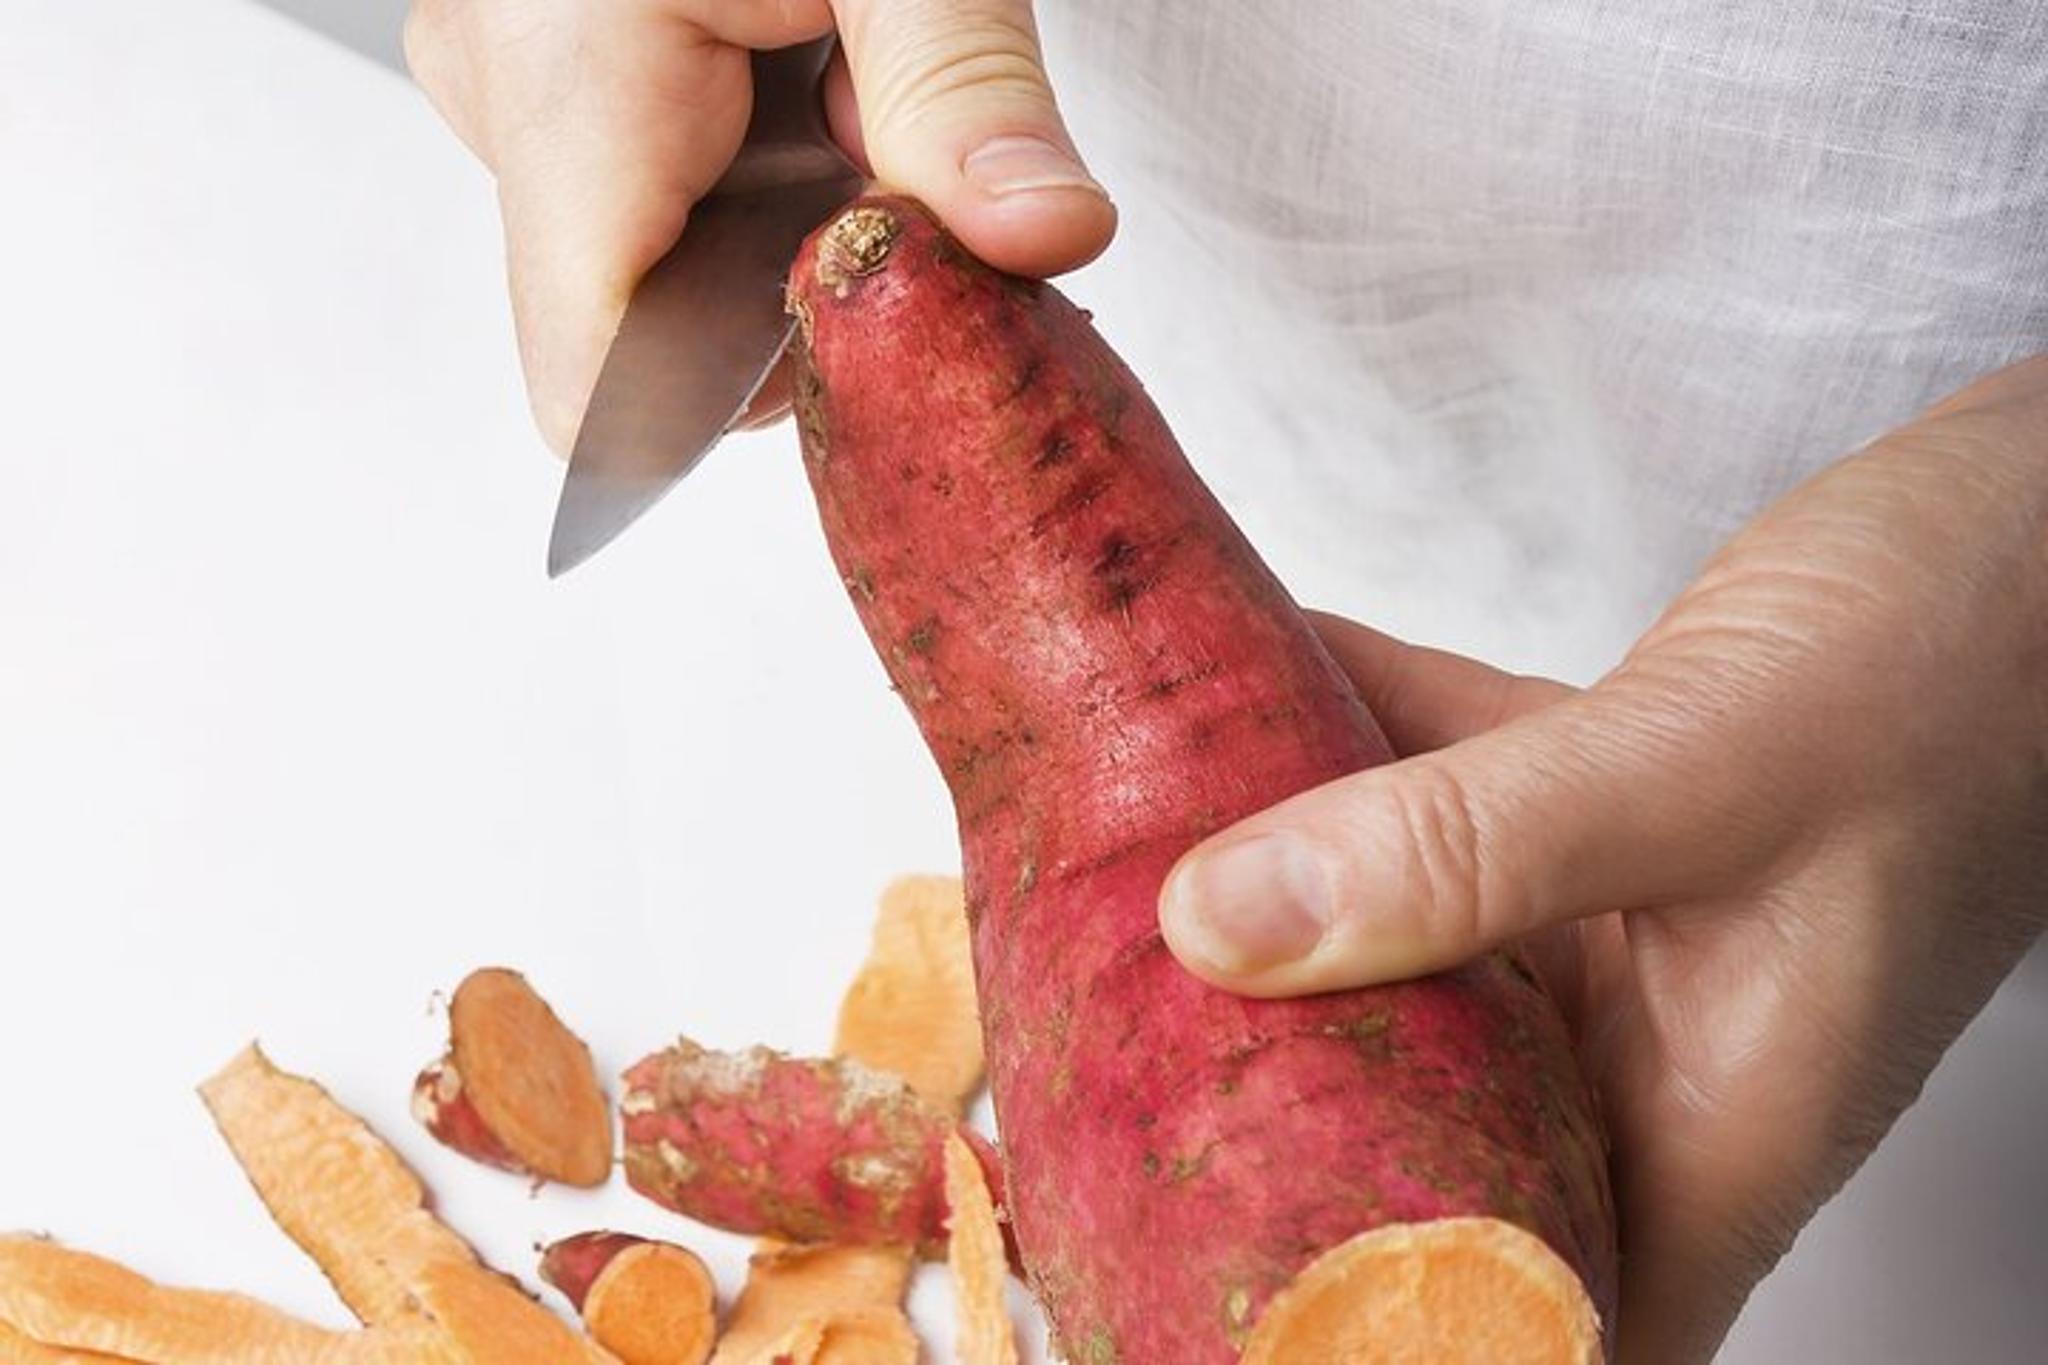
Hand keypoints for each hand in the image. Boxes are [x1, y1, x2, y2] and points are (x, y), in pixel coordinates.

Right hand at [404, 0, 1113, 451]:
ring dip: (790, 225)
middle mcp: (502, 102)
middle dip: (802, 289)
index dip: (748, 409)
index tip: (873, 319)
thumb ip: (967, 95)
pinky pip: (655, 199)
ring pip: (663, 272)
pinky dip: (758, 173)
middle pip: (652, 340)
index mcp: (561, 80)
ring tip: (836, 77)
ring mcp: (511, 90)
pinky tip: (796, 73)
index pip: (601, 394)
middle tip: (880, 140)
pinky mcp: (546, 77)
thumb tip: (1049, 241)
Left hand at [1159, 357, 2047, 1362]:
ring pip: (1403, 959)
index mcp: (1713, 1136)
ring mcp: (1615, 942)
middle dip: (1257, 1109)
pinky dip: (1337, 752)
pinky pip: (1428, 804)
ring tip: (1113, 863)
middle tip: (1095, 1059)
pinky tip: (1237, 678)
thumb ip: (1470, 851)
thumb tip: (1222, 926)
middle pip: (1419, 1147)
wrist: (2047, 519)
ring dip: (1271, 907)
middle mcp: (1652, 1064)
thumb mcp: (1705, 769)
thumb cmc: (1970, 659)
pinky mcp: (1594, 824)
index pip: (1525, 1324)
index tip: (1196, 1277)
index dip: (1372, 1343)